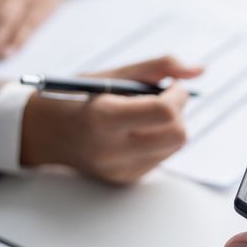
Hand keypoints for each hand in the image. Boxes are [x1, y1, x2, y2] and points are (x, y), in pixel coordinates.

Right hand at [20, 57, 201, 183]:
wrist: (46, 133)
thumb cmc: (80, 97)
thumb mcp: (113, 75)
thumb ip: (159, 67)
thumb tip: (200, 71)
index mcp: (104, 119)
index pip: (165, 113)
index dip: (178, 96)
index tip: (172, 86)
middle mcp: (112, 150)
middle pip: (178, 135)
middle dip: (179, 113)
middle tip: (165, 99)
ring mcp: (120, 170)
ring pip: (174, 147)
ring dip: (170, 126)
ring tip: (144, 115)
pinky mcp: (126, 180)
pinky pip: (161, 157)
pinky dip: (158, 140)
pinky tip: (136, 132)